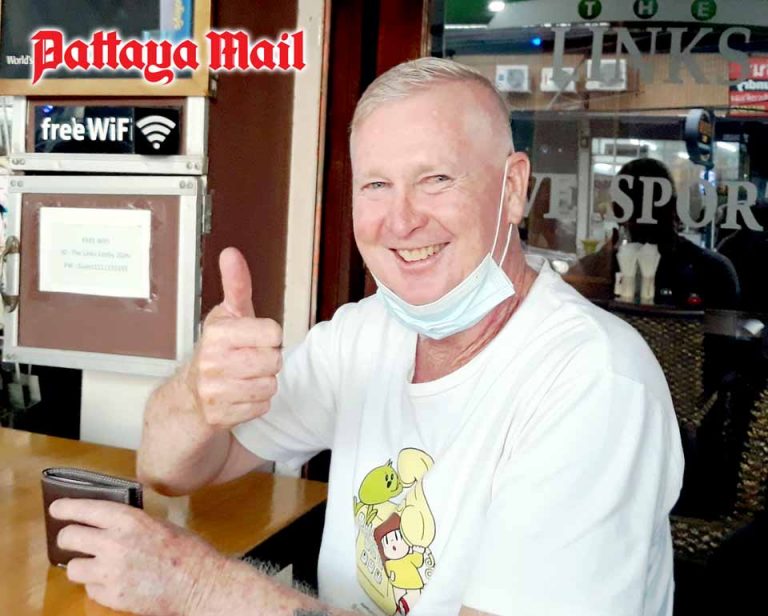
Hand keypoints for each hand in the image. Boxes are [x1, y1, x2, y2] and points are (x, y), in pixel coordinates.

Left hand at [51, 498, 222, 614]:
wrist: (200, 584)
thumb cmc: (188, 552)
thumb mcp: (159, 525)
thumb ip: (132, 523)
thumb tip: (109, 522)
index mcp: (129, 520)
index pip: (84, 509)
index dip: (65, 507)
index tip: (57, 508)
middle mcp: (114, 544)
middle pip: (69, 537)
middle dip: (68, 537)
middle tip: (72, 539)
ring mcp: (111, 573)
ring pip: (73, 568)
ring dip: (82, 566)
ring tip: (96, 565)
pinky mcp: (112, 597)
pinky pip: (90, 590)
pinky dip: (98, 586)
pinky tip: (115, 582)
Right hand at [187, 247, 282, 429]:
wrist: (185, 399)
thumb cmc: (215, 352)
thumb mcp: (226, 315)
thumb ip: (236, 285)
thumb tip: (231, 253)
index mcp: (217, 333)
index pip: (273, 332)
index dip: (270, 336)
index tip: (255, 338)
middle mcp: (212, 362)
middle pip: (275, 360)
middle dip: (268, 362)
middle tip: (250, 361)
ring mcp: (214, 391)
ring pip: (270, 385)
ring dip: (263, 383)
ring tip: (244, 378)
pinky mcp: (219, 416)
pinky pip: (261, 407)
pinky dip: (255, 404)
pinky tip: (239, 397)